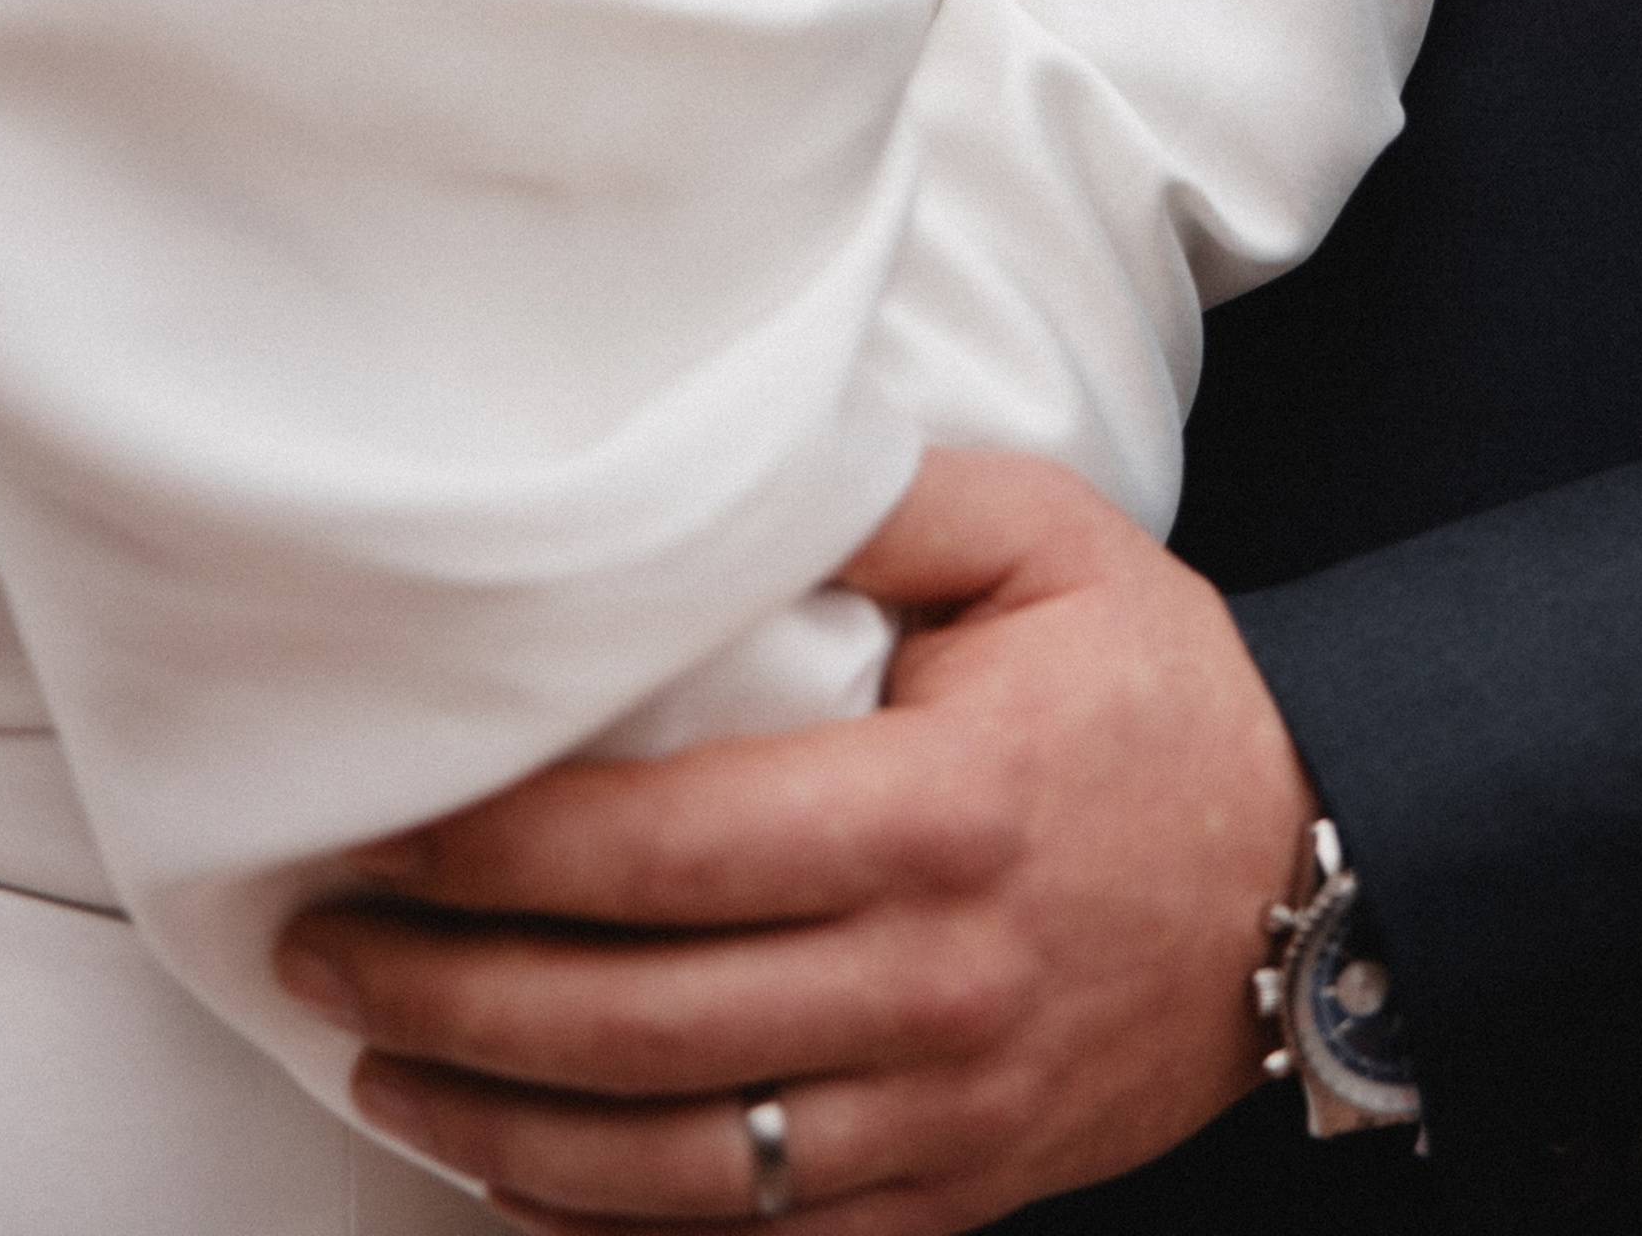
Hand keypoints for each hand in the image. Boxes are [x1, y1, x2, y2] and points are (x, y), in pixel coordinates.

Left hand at [280, 454, 1308, 1231]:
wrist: (1318, 867)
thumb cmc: (1158, 683)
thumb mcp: (1043, 539)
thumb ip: (877, 501)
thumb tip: (717, 480)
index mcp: (938, 811)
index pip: (665, 851)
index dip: (504, 849)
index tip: (389, 824)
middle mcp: (932, 983)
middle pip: (634, 1024)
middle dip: (450, 995)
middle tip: (323, 950)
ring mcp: (945, 1111)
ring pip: (676, 1168)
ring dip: (500, 1132)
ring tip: (382, 1070)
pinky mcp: (955, 1193)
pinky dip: (620, 1227)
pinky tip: (521, 1175)